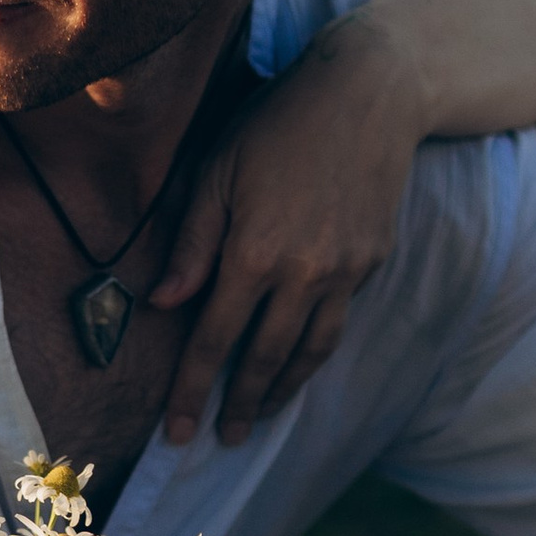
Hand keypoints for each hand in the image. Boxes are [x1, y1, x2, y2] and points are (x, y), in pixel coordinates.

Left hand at [149, 5, 425, 443]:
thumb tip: (163, 303)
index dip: (192, 389)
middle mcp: (303, 274)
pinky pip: (338, 322)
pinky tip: (296, 364)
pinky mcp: (373, 262)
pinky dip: (314, 353)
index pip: (214, 339)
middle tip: (220, 439)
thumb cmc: (277, 125)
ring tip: (258, 416)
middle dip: (237, 405)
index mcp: (255, 252)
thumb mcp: (216, 171)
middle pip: (263, 358)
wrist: (369, 95)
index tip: (176, 430)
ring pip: (309, 352)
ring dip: (280, 390)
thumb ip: (191, 243)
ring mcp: (345, 272)